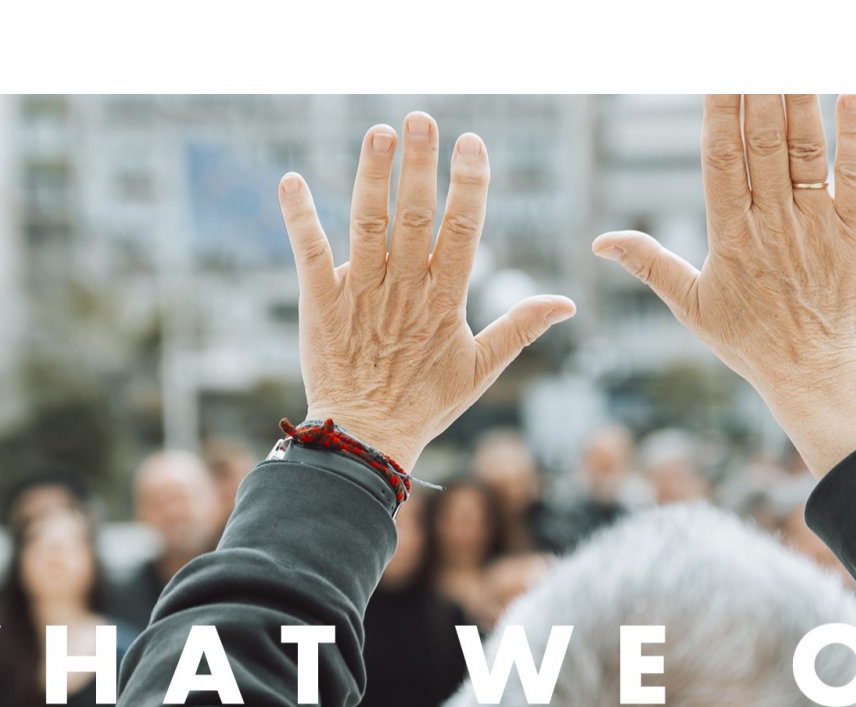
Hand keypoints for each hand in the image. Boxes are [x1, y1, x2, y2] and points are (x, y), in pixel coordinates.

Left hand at [277, 112, 575, 470]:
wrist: (366, 440)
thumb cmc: (425, 404)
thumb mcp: (480, 370)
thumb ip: (520, 329)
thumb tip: (566, 303)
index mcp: (446, 301)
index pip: (463, 231)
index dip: (469, 185)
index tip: (472, 142)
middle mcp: (404, 290)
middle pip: (413, 216)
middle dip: (419, 165)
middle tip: (422, 118)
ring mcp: (361, 294)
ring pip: (367, 224)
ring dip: (371, 176)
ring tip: (378, 132)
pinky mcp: (321, 304)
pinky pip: (308, 253)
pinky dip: (299, 217)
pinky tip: (289, 181)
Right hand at [592, 94, 855, 476]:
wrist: (816, 372)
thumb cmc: (751, 340)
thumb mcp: (691, 306)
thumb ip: (649, 264)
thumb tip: (600, 241)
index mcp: (729, 235)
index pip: (720, 157)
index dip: (720, 111)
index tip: (720, 73)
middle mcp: (771, 221)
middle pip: (763, 140)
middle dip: (759, 88)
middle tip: (758, 48)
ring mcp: (816, 223)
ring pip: (805, 147)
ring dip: (800, 98)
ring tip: (794, 58)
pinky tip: (853, 94)